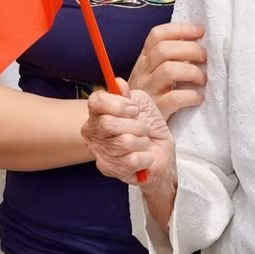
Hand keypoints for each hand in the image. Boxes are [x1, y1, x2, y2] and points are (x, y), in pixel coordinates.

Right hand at [82, 87, 175, 203]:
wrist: (161, 153)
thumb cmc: (148, 126)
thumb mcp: (141, 103)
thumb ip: (128, 94)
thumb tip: (118, 83)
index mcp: (98, 112)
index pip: (96, 101)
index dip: (118, 104)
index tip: (134, 109)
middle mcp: (93, 132)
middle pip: (107, 123)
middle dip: (135, 125)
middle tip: (143, 128)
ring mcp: (99, 151)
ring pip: (123, 142)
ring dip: (142, 142)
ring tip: (144, 143)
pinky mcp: (110, 169)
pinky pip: (131, 160)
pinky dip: (145, 158)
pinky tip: (144, 157)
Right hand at [129, 22, 206, 119]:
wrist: (132, 126)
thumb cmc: (152, 96)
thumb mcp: (153, 73)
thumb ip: (170, 58)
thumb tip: (199, 42)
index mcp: (144, 60)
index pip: (157, 35)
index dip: (180, 29)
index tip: (200, 31)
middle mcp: (143, 72)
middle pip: (164, 50)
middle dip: (190, 49)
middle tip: (205, 58)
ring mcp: (148, 91)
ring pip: (168, 70)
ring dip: (192, 72)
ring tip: (202, 79)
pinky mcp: (156, 110)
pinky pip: (174, 98)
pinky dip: (191, 95)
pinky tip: (198, 98)